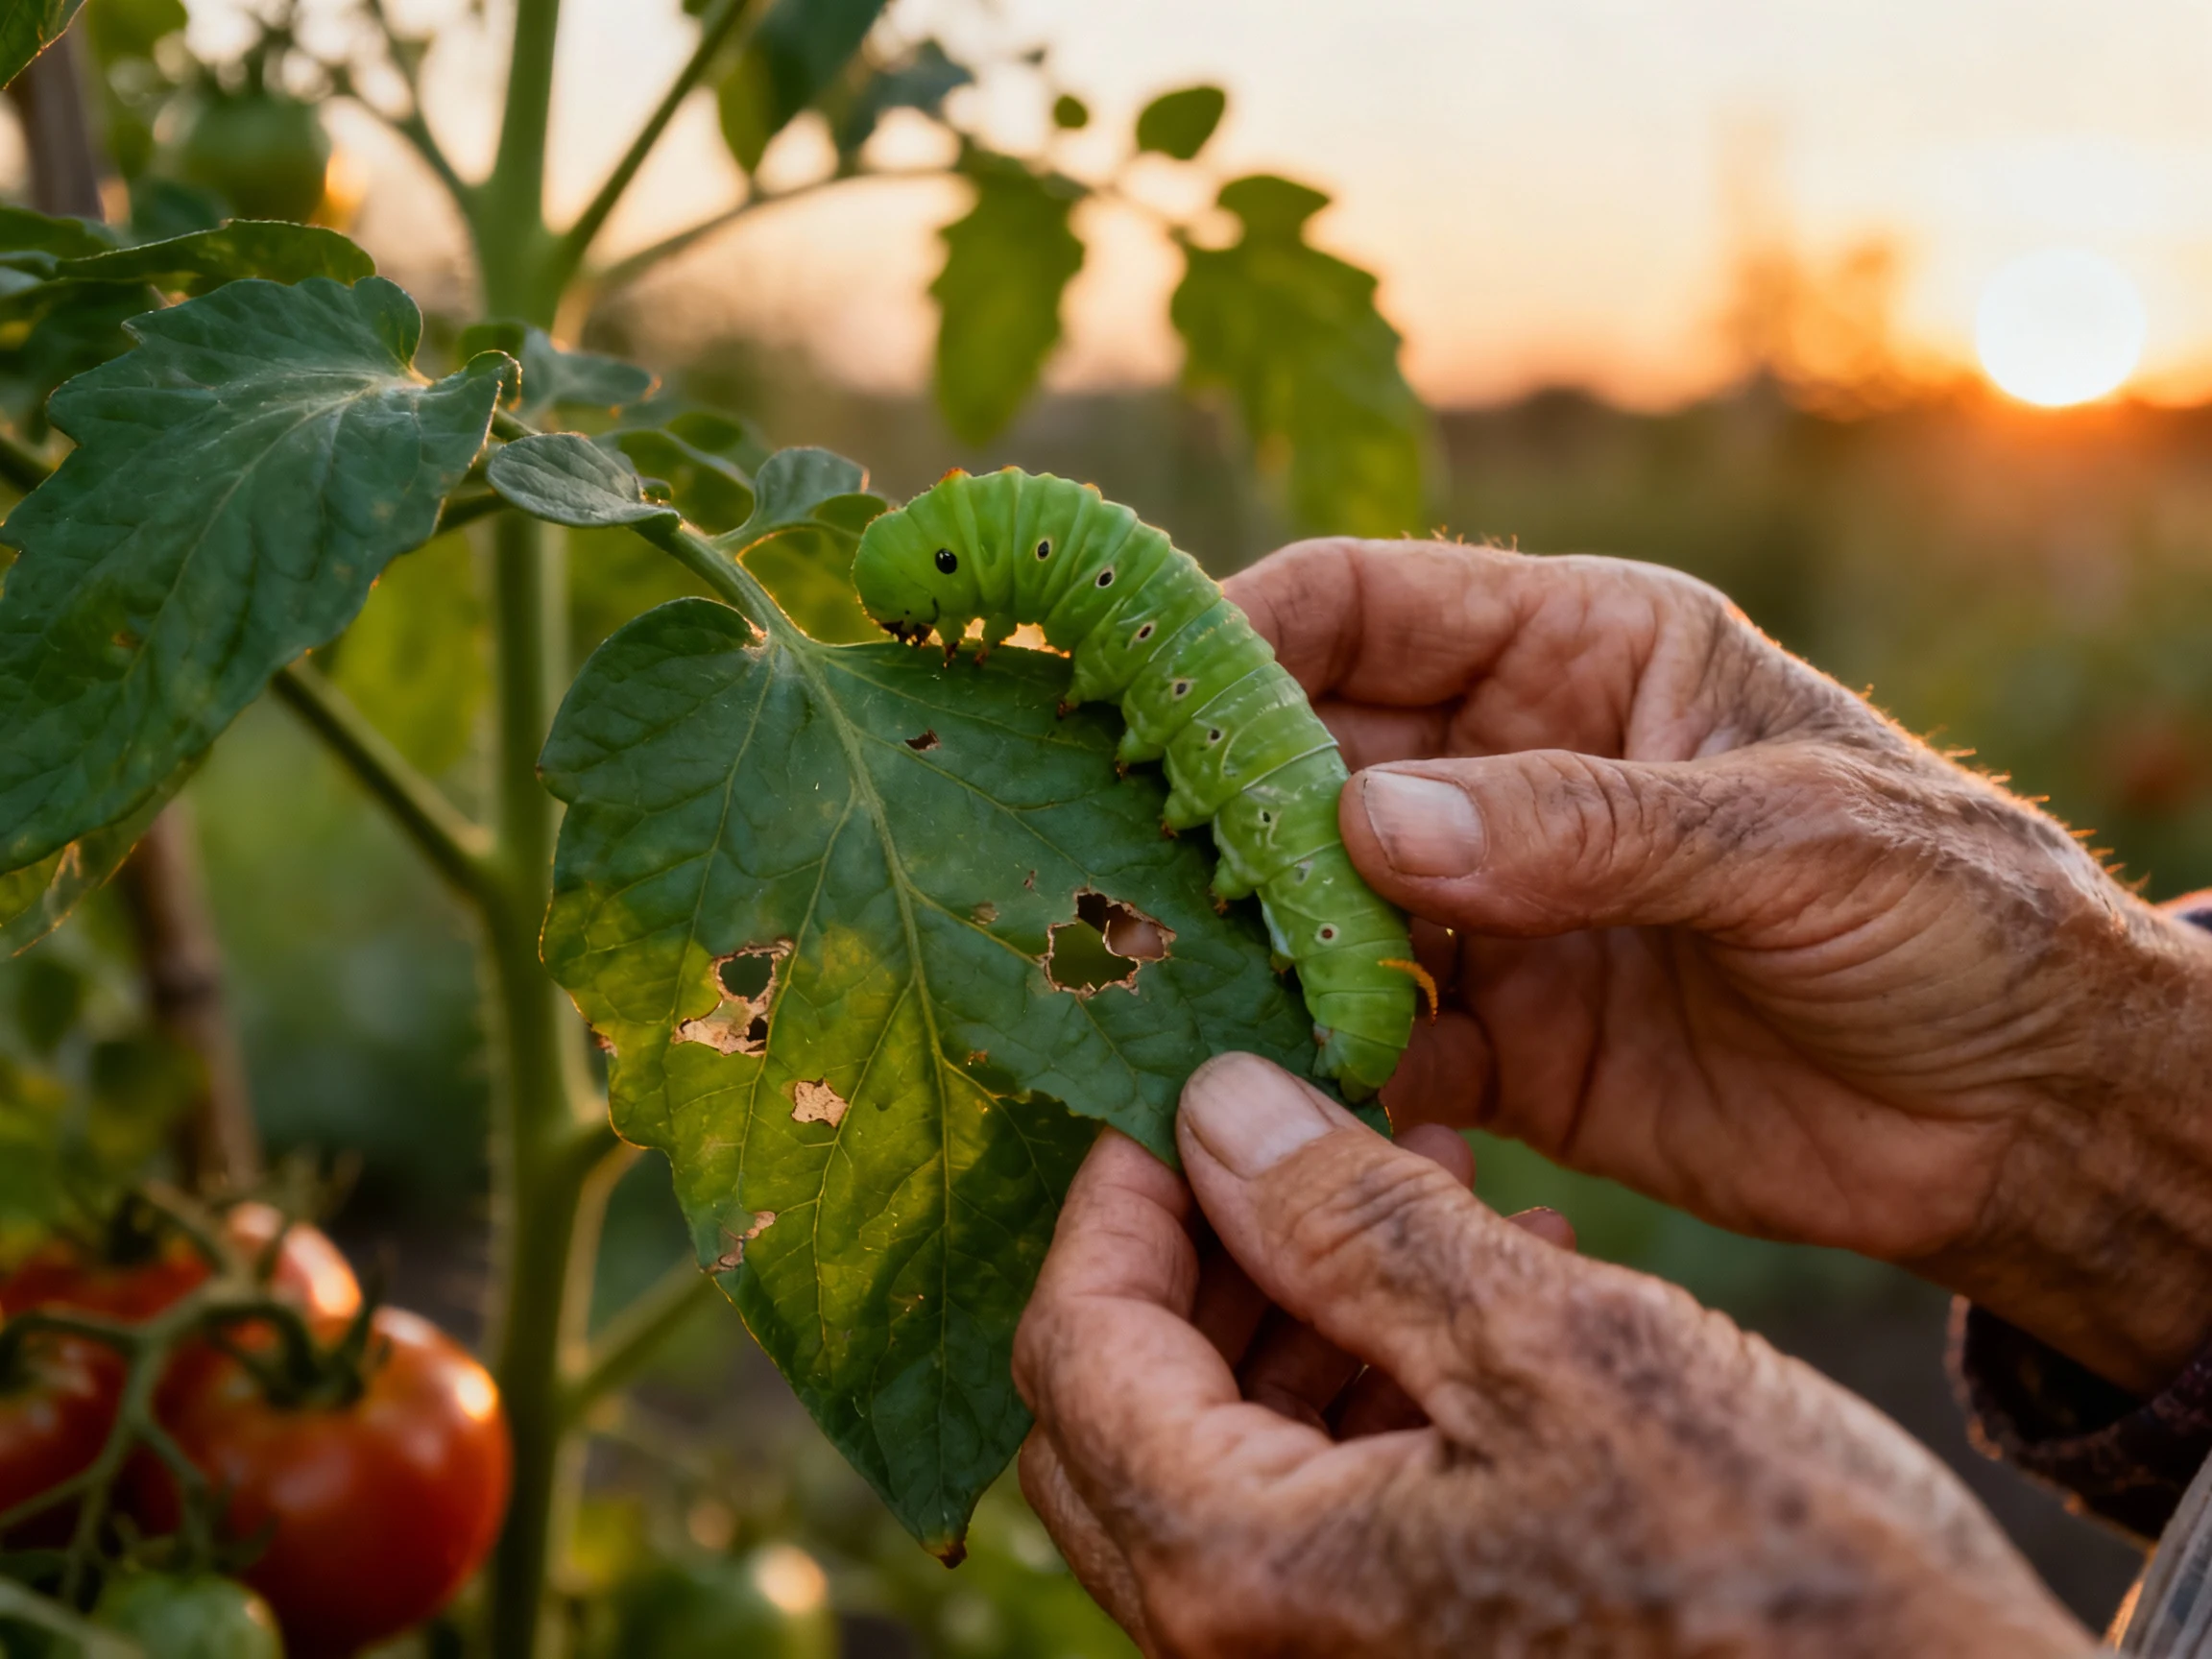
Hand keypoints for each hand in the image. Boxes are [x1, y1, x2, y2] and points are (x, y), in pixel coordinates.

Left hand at [1015, 1055, 2086, 1658]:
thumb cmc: (1770, 1574)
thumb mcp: (1558, 1352)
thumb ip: (1356, 1227)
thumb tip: (1214, 1110)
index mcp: (1246, 1572)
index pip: (1074, 1349)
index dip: (1116, 1197)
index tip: (1190, 1087)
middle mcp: (1250, 1639)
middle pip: (1124, 1402)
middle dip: (1203, 1240)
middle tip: (1302, 1120)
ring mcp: (1326, 1650)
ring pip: (1223, 1440)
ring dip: (1298, 1293)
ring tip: (1422, 1168)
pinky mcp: (1410, 1645)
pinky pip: (1326, 1494)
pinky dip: (1373, 1373)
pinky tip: (1489, 1272)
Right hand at [1228, 538, 2211, 1393]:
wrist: (2028, 1117)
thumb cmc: (1949, 915)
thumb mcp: (1789, 839)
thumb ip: (1585, 827)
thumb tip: (1367, 821)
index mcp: (1581, 653)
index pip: (1367, 606)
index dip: (1242, 630)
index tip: (1136, 690)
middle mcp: (1508, 770)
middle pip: (1308, 757)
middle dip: (1215, 803)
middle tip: (1119, 860)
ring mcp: (1492, 909)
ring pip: (1314, 901)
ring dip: (1250, 941)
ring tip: (1179, 982)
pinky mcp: (1497, 1043)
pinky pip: (1372, 1039)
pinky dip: (1326, 1064)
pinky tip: (1300, 1092)